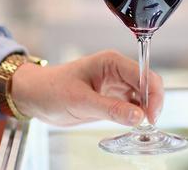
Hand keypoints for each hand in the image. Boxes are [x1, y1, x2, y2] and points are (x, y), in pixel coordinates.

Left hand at [9, 50, 163, 125]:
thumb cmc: (51, 90)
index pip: (144, 75)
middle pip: (148, 85)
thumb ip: (111, 109)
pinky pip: (131, 106)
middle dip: (152, 103)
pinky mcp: (111, 98)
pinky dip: (135, 115)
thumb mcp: (80, 101)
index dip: (154, 95)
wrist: (33, 96)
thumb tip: (138, 116)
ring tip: (142, 126)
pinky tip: (133, 124)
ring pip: (142, 97)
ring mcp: (115, 85)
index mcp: (111, 62)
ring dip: (145, 110)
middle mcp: (117, 71)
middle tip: (150, 123)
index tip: (152, 116)